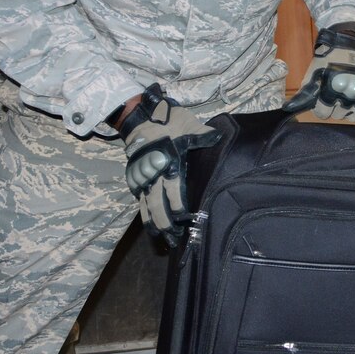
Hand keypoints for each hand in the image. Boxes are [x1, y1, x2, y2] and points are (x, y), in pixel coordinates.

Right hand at [120, 84, 220, 245]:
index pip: (174, 192)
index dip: (178, 209)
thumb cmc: (169, 120)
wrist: (141, 115)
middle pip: (157, 204)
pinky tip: (149, 224)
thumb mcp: (189, 125)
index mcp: (170, 163)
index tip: (185, 221)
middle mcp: (155, 174)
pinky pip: (138, 198)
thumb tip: (219, 138)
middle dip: (165, 224)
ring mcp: (143, 176)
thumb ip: (204, 135)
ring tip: (160, 238)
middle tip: (174, 239)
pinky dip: (143, 212)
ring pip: (146, 205)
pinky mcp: (134, 176)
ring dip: (153, 222)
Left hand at [283, 23, 354, 121]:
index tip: (322, 99)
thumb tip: (288, 109)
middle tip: (335, 95)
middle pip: (339, 115)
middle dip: (334, 108)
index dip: (320, 108)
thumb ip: (303, 94)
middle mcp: (353, 86)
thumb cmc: (327, 61)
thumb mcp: (312, 75)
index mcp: (335, 83)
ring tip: (345, 98)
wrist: (348, 46)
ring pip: (354, 116)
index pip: (324, 112)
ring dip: (348, 111)